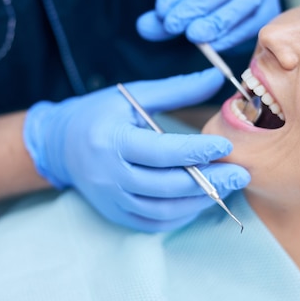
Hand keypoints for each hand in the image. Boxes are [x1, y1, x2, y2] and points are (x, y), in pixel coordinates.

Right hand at [23, 69, 249, 231]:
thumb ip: (175, 89)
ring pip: (162, 210)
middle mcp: (108, 175)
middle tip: (239, 174)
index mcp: (111, 140)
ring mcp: (110, 199)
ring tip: (225, 188)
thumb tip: (216, 77)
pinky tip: (199, 201)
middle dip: (208, 182)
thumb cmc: (98, 114)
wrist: (59, 144)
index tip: (226, 146)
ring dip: (198, 202)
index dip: (196, 151)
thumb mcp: (132, 95)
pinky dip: (180, 216)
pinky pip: (152, 223)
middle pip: (165, 186)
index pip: (160, 152)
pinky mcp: (114, 213)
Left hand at [136, 0, 279, 51]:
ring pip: (242, 4)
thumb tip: (144, 27)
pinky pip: (251, 25)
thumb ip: (165, 9)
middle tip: (173, 25)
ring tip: (193, 36)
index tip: (161, 10)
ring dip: (215, 23)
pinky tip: (212, 45)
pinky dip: (230, 36)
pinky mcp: (269, 11)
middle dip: (196, 6)